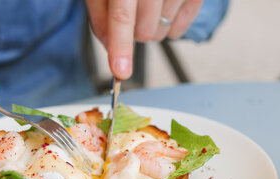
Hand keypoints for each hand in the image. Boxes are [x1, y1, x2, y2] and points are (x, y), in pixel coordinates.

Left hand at [86, 0, 202, 79]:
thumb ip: (99, 14)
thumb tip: (108, 46)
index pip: (122, 15)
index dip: (120, 46)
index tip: (121, 71)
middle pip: (143, 32)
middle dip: (133, 32)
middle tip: (131, 11)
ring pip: (161, 34)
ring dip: (150, 28)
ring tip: (147, 4)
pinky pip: (179, 30)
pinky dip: (167, 28)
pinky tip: (162, 10)